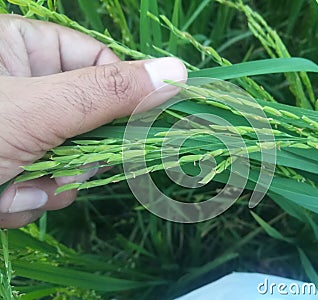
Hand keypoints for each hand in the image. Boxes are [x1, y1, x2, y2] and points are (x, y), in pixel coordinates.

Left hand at [0, 14, 186, 227]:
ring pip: (67, 159)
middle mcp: (23, 87)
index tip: (139, 126)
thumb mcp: (38, 110)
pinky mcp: (9, 164)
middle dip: (78, 154)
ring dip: (50, 184)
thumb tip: (176, 74)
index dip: (122, 97)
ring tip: (15, 189)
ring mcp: (17, 128)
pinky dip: (27, 200)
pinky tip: (1, 200)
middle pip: (88, 119)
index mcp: (24, 50)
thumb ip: (110, 94)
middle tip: (59, 165)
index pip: (100, 64)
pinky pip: (42, 183)